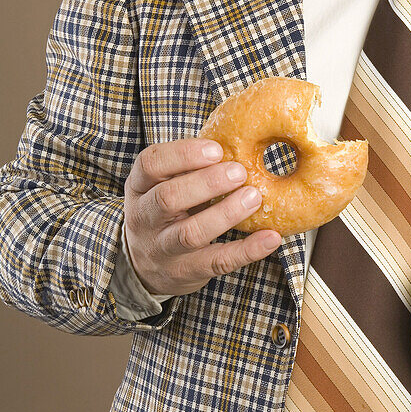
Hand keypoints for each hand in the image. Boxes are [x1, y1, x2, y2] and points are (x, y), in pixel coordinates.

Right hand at [123, 139, 280, 297]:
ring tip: (254, 197)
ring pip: (191, 233)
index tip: (217, 149)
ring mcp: (163, 248)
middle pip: (168, 198)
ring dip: (226, 214)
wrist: (145, 266)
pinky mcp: (187, 271)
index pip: (150, 164)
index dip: (183, 154)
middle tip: (240, 172)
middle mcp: (144, 218)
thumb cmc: (165, 214)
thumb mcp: (162, 186)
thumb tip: (238, 139)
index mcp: (139, 187)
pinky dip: (247, 250)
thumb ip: (188, 168)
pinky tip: (271, 238)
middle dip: (206, 182)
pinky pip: (218, 262)